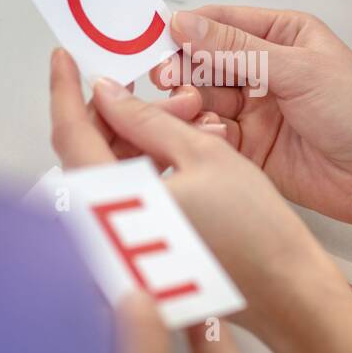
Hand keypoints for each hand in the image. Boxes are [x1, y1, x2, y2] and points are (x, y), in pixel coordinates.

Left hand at [51, 49, 351, 352]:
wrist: (287, 292)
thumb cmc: (255, 232)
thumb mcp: (202, 153)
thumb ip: (146, 119)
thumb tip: (108, 94)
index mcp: (112, 204)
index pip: (70, 134)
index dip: (64, 90)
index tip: (65, 60)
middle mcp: (103, 233)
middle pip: (90, 154)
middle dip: (124, 115)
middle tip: (167, 96)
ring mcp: (118, 250)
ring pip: (111, 175)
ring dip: (140, 141)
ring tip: (192, 122)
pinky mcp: (136, 258)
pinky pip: (126, 200)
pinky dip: (147, 170)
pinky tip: (185, 154)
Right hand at [150, 7, 351, 250]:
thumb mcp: (299, 69)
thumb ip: (237, 49)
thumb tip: (187, 24)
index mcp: (282, 35)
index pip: (220, 23)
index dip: (188, 30)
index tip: (159, 40)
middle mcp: (265, 70)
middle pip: (203, 62)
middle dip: (184, 71)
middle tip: (169, 82)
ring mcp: (255, 110)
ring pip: (202, 100)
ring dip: (193, 105)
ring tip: (195, 112)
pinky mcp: (249, 149)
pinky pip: (212, 135)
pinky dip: (206, 135)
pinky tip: (216, 138)